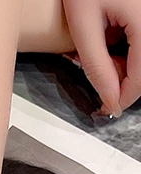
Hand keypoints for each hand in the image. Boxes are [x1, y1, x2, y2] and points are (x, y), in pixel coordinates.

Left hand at [62, 0, 139, 116]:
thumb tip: (108, 99)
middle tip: (99, 78)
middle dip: (124, 79)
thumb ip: (96, 65)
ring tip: (99, 51)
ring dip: (125, 63)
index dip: (124, 97)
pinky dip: (128, 47)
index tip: (106, 109)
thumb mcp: (83, 26)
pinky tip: (108, 38)